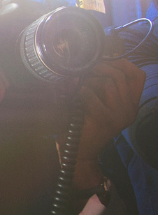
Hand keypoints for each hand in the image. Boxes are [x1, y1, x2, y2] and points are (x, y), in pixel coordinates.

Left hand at [73, 58, 144, 190]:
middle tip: (85, 70)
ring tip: (78, 87)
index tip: (106, 60)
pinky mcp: (105, 119)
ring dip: (89, 80)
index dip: (123, 64)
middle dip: (101, 67)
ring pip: (108, 82)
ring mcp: (120, 115)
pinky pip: (92, 94)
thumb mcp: (99, 105)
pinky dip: (81, 92)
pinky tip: (75, 98)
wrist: (78, 154)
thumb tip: (101, 61)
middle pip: (121, 75)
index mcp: (131, 106)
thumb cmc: (84, 126)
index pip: (138, 76)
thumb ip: (104, 87)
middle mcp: (129, 110)